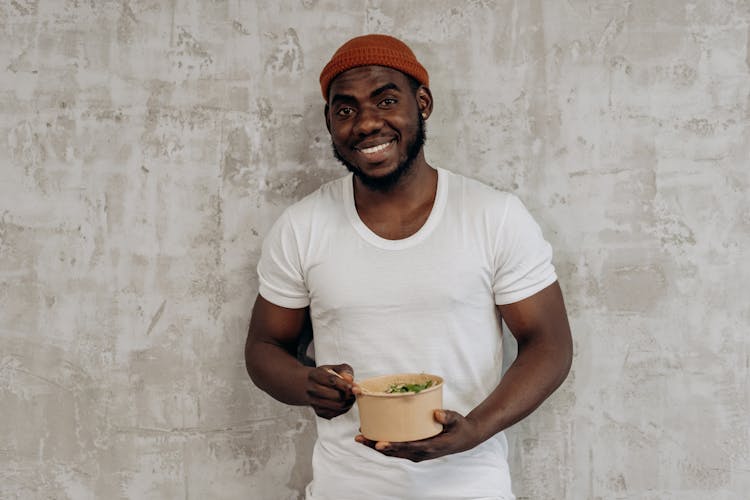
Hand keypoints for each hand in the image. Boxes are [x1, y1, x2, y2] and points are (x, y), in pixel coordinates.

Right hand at [306, 364, 355, 419]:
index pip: (332, 381)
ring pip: (337, 406)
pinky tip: (342, 402)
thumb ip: (345, 370)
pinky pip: (335, 413)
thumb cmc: (325, 375)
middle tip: (352, 391)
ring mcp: (314, 402)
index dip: (345, 384)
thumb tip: (350, 380)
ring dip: (348, 402)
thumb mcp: (334, 368)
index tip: (351, 386)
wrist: (310, 384)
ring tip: (349, 397)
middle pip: (337, 396)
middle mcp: (312, 389)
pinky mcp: (318, 411)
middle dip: (348, 394)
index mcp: (315, 375)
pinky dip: (342, 409)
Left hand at [355, 409, 481, 461]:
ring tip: (360, 436)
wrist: (464, 438)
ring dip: (376, 445)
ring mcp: (417, 453)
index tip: (378, 444)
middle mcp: (421, 453)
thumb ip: (447, 416)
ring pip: (393, 452)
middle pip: (395, 452)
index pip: (408, 448)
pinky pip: (397, 449)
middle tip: (360, 437)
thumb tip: (436, 413)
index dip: (393, 446)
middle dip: (376, 445)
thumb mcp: (457, 420)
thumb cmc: (459, 427)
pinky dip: (384, 443)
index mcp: (431, 446)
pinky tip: (374, 435)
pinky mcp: (415, 450)